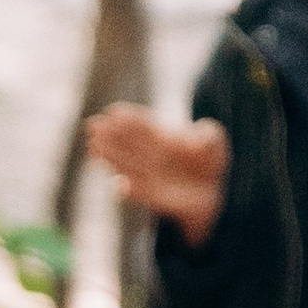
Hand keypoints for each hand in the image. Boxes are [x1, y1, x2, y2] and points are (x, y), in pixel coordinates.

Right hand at [85, 106, 229, 244]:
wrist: (210, 191)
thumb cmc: (210, 160)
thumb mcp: (215, 142)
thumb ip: (208, 136)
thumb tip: (195, 143)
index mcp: (165, 137)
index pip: (144, 126)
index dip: (130, 119)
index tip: (114, 112)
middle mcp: (152, 155)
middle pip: (128, 143)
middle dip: (110, 135)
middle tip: (92, 126)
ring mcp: (150, 175)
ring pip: (126, 165)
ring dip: (109, 158)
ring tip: (92, 148)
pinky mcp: (152, 195)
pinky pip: (139, 191)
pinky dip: (129, 190)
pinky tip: (117, 185)